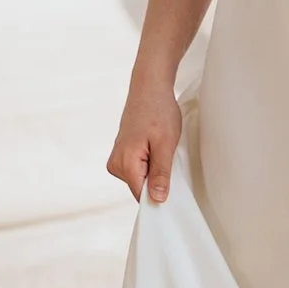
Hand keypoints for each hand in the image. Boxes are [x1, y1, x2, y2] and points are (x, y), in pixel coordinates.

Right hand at [108, 74, 182, 205]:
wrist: (149, 88)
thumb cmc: (158, 111)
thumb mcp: (165, 145)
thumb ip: (161, 174)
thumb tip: (157, 200)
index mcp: (125, 163)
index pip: (141, 196)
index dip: (159, 195)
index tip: (173, 187)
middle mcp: (115, 163)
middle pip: (140, 188)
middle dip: (157, 179)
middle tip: (167, 156)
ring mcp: (116, 158)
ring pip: (140, 179)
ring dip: (154, 170)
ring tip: (159, 148)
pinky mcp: (121, 154)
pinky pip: (137, 169)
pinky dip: (149, 163)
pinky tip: (154, 147)